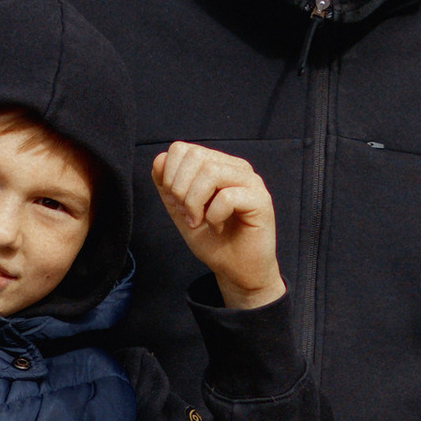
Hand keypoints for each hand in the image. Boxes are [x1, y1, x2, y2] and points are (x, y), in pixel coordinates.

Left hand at [152, 141, 284, 309]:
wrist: (237, 271)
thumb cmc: (212, 241)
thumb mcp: (180, 210)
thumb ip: (168, 186)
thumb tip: (159, 159)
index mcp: (218, 164)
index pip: (183, 149)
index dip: (169, 176)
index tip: (174, 203)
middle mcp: (236, 167)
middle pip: (195, 156)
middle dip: (180, 189)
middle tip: (186, 214)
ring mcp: (251, 182)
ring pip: (211, 172)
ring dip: (195, 202)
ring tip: (199, 221)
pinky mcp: (261, 200)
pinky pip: (227, 197)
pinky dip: (214, 216)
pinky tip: (218, 228)